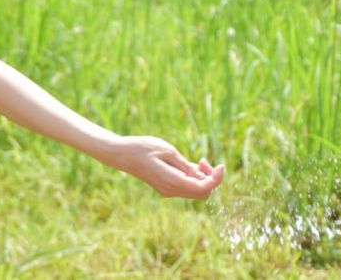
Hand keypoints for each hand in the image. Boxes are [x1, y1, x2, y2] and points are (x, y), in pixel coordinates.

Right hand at [106, 136, 223, 198]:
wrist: (121, 154)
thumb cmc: (142, 148)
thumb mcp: (168, 151)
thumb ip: (187, 166)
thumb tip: (204, 177)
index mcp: (173, 181)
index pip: (204, 189)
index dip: (216, 179)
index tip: (220, 165)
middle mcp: (171, 190)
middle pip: (202, 193)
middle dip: (210, 178)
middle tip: (204, 160)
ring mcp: (167, 190)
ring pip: (194, 191)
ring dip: (201, 178)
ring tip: (198, 161)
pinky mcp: (164, 187)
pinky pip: (185, 187)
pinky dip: (192, 178)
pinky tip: (188, 165)